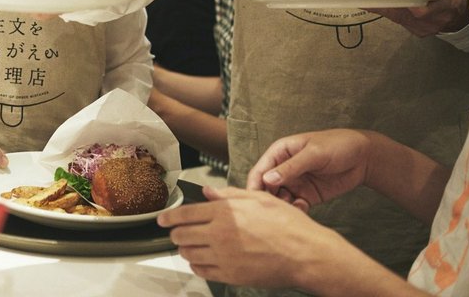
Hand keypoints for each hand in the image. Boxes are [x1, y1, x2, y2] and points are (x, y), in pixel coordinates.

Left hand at [157, 186, 346, 287]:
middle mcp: (220, 234)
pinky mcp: (231, 275)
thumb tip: (209, 192)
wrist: (306, 254)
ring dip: (185, 249)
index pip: (185, 214)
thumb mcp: (259, 199)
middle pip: (181, 235)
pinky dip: (197, 265)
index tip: (162, 219)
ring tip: (188, 246)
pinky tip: (201, 261)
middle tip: (176, 233)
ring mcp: (224, 256)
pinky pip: (202, 271)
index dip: (168, 217)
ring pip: (189, 254)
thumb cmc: (288, 226)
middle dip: (175, 233)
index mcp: (225, 212)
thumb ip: (229, 195)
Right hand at [246, 129, 372, 210]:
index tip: (254, 201)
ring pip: (280, 199)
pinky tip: (303, 207)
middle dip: (268, 199)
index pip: (260, 170)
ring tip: (290, 208)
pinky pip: (295, 206)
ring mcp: (295, 183)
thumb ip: (291, 167)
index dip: (254, 185)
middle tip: (273, 210)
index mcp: (280, 153)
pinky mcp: (307, 195)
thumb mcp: (313, 154)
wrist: (364, 157)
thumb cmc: (337, 145)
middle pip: (266, 187)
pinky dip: (296, 210)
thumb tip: (267, 179)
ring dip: (282, 206)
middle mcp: (284, 169)